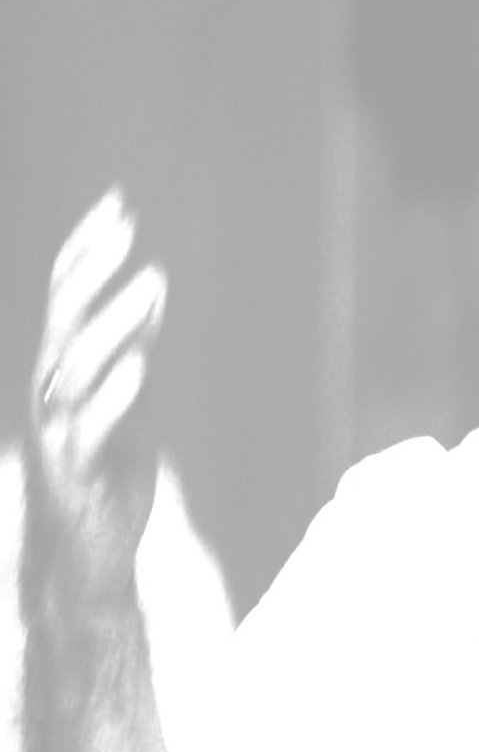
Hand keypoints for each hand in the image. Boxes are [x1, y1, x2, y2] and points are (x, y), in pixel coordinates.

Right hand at [28, 187, 166, 613]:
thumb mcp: (126, 395)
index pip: (66, 296)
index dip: (88, 249)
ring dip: (117, 321)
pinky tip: (143, 365)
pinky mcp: (79, 469)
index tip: (118, 204)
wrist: (90, 548)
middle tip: (128, 227)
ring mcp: (61, 430)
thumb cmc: (107, 465)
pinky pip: (93, 427)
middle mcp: (52, 391)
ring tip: (153, 280)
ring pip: (79, 366)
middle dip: (94, 269)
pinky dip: (116, 394)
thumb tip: (150, 290)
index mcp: (61, 368)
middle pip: (65, 318)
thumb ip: (132, 346)